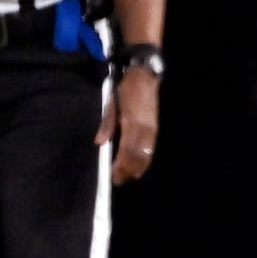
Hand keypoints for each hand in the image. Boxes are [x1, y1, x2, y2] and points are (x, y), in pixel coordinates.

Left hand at [98, 68, 159, 184]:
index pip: (127, 149)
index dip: (121, 164)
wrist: (145, 77)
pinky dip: (146, 159)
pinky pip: (151, 148)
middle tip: (119, 180)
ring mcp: (152, 129)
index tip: (113, 174)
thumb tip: (100, 142)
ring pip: (146, 153)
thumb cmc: (125, 90)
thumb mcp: (112, 103)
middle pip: (137, 155)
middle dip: (128, 169)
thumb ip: (107, 123)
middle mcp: (144, 128)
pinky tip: (140, 166)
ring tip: (130, 177)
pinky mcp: (155, 128)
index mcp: (131, 122)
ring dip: (138, 167)